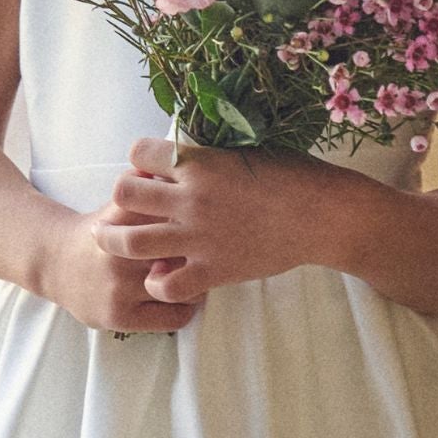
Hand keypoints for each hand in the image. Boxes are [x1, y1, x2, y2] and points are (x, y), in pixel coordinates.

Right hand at [43, 194, 206, 334]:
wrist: (54, 262)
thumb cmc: (99, 229)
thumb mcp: (118, 202)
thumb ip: (143, 181)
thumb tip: (174, 152)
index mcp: (119, 218)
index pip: (169, 211)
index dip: (195, 217)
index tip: (208, 219)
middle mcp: (117, 253)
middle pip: (181, 252)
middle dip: (199, 251)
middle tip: (210, 249)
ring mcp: (117, 288)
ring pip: (180, 287)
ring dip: (196, 281)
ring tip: (197, 272)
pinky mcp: (119, 316)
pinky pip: (173, 317)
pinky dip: (185, 307)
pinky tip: (182, 295)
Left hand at [100, 134, 330, 304]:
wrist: (323, 215)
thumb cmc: (292, 175)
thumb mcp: (244, 152)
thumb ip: (207, 156)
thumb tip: (180, 155)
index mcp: (199, 162)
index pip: (138, 152)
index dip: (140, 160)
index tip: (149, 171)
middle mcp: (191, 199)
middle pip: (123, 194)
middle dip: (121, 197)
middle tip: (128, 206)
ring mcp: (199, 238)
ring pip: (129, 242)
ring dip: (116, 240)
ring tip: (115, 240)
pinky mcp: (213, 270)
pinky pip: (164, 285)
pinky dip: (156, 282)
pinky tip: (162, 274)